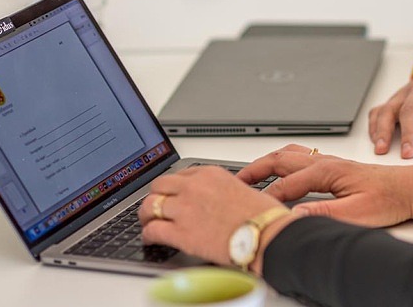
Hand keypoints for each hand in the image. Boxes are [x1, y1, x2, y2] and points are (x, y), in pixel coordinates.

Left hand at [138, 165, 294, 271]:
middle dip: (155, 197)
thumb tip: (218, 200)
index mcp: (210, 174)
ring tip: (147, 222)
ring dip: (146, 215)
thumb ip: (224, 190)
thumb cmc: (263, 217)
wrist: (266, 235)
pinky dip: (148, 234)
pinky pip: (153, 230)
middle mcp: (193, 187)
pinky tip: (150, 238)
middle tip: (155, 206)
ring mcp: (185, 209)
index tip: (170, 194)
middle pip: (159, 186)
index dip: (172, 187)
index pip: (180, 175)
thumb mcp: (242, 190)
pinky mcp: (181, 233)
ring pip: (150, 206)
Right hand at [237, 144, 412, 226]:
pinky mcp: (333, 165)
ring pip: (288, 154)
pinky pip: (299, 156)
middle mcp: (325, 161)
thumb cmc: (390, 199)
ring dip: (267, 161)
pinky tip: (281, 170)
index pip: (286, 184)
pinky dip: (281, 161)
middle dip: (254, 169)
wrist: (411, 189)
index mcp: (327, 171)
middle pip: (280, 159)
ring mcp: (328, 161)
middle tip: (235, 180)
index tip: (250, 207)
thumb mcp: (357, 213)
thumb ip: (323, 214)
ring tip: (250, 173)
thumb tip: (294, 217)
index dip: (266, 197)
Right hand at [369, 55, 412, 157]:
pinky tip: (375, 139)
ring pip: (389, 108)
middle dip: (408, 133)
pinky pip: (380, 109)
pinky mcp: (396, 98)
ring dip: (383, 129)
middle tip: (407, 155)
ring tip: (381, 149)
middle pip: (410, 109)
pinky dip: (374, 124)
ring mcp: (406, 92)